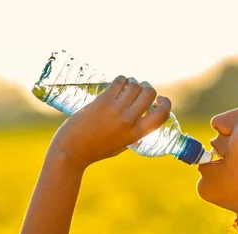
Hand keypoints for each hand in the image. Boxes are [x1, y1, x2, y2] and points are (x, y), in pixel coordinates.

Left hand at [47, 75, 171, 169]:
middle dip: (148, 88)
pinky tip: (118, 83)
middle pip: (149, 93)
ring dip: (134, 82)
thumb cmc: (95, 151)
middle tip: (141, 90)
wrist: (71, 150)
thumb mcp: (121, 147)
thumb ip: (132, 138)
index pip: (162, 114)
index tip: (160, 100)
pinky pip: (118, 82)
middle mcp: (129, 120)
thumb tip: (140, 133)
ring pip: (134, 85)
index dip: (166, 103)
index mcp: (137, 133)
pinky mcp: (102, 100)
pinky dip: (121, 79)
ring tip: (127, 85)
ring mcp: (116, 109)